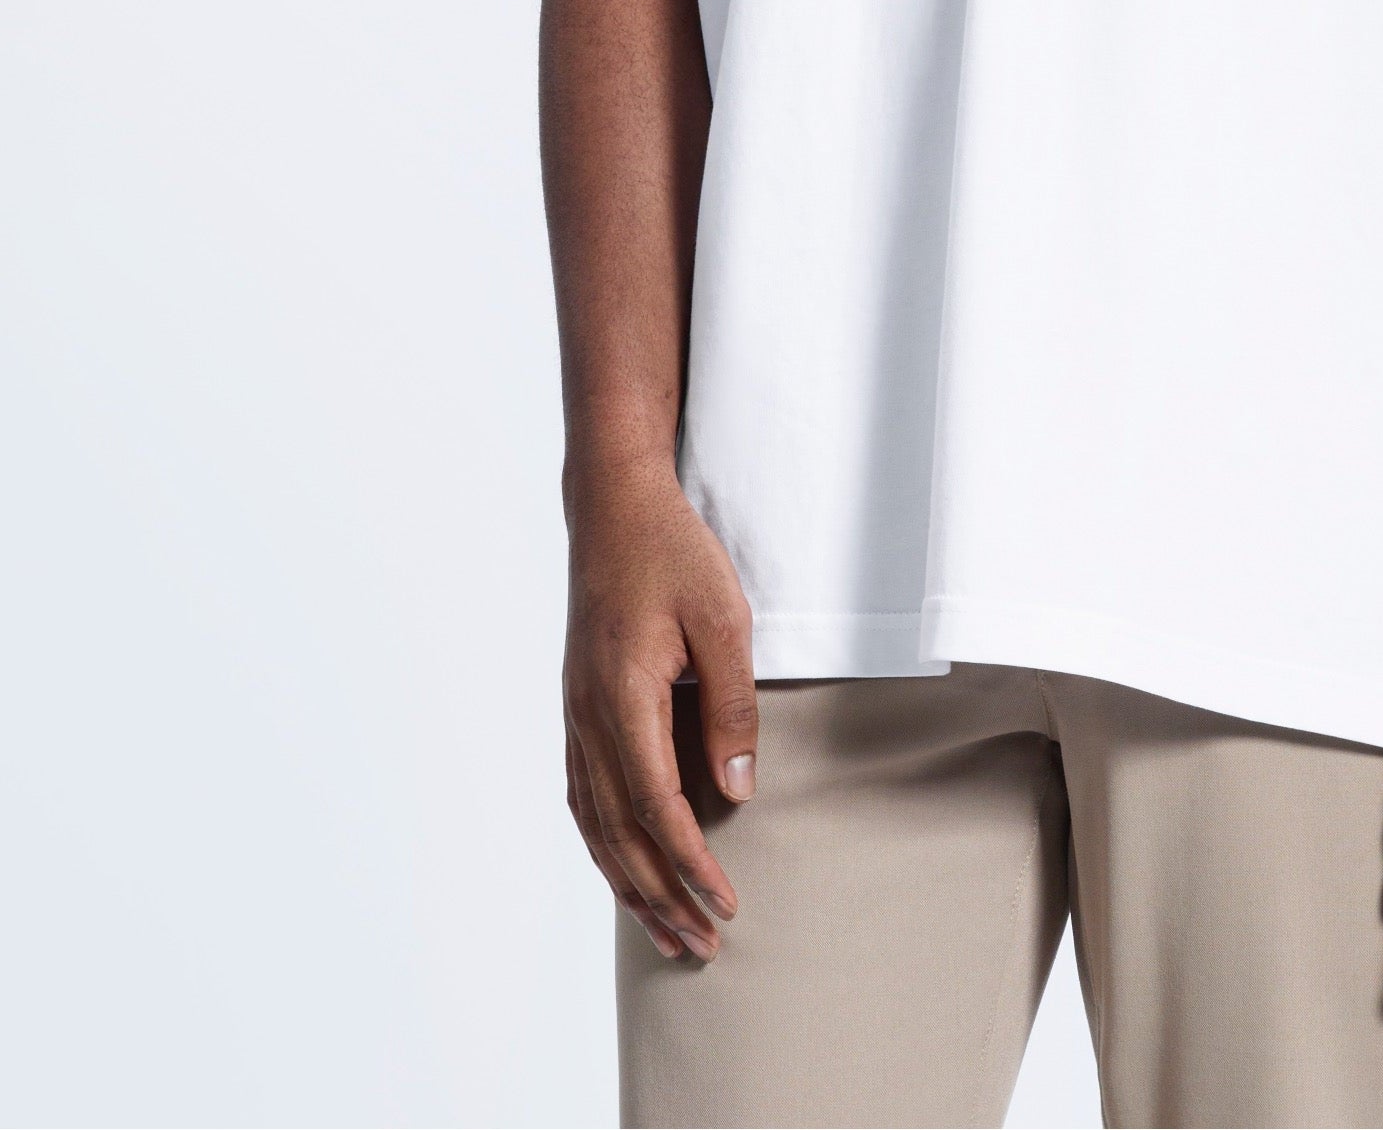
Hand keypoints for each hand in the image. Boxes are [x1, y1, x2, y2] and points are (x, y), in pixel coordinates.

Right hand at [562, 455, 758, 961]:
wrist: (612, 506)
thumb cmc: (673, 553)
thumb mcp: (723, 618)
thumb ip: (731, 706)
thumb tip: (738, 794)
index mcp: (621, 698)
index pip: (657, 807)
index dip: (691, 864)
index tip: (727, 904)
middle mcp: (586, 718)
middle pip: (620, 833)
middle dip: (662, 897)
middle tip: (704, 946)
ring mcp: (574, 716)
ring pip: (595, 825)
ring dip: (629, 884)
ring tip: (667, 932)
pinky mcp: (576, 708)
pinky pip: (583, 797)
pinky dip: (604, 845)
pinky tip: (625, 869)